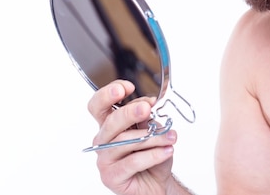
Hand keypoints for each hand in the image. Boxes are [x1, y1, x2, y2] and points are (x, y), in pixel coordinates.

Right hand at [87, 80, 177, 194]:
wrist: (157, 183)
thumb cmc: (152, 155)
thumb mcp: (152, 130)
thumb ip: (145, 117)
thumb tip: (146, 105)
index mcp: (110, 124)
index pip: (99, 105)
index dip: (108, 94)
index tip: (127, 87)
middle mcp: (104, 140)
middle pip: (110, 122)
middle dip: (129, 112)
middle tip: (146, 109)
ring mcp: (105, 159)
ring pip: (125, 142)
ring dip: (152, 137)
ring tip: (170, 137)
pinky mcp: (112, 176)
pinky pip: (133, 162)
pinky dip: (153, 155)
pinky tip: (166, 151)